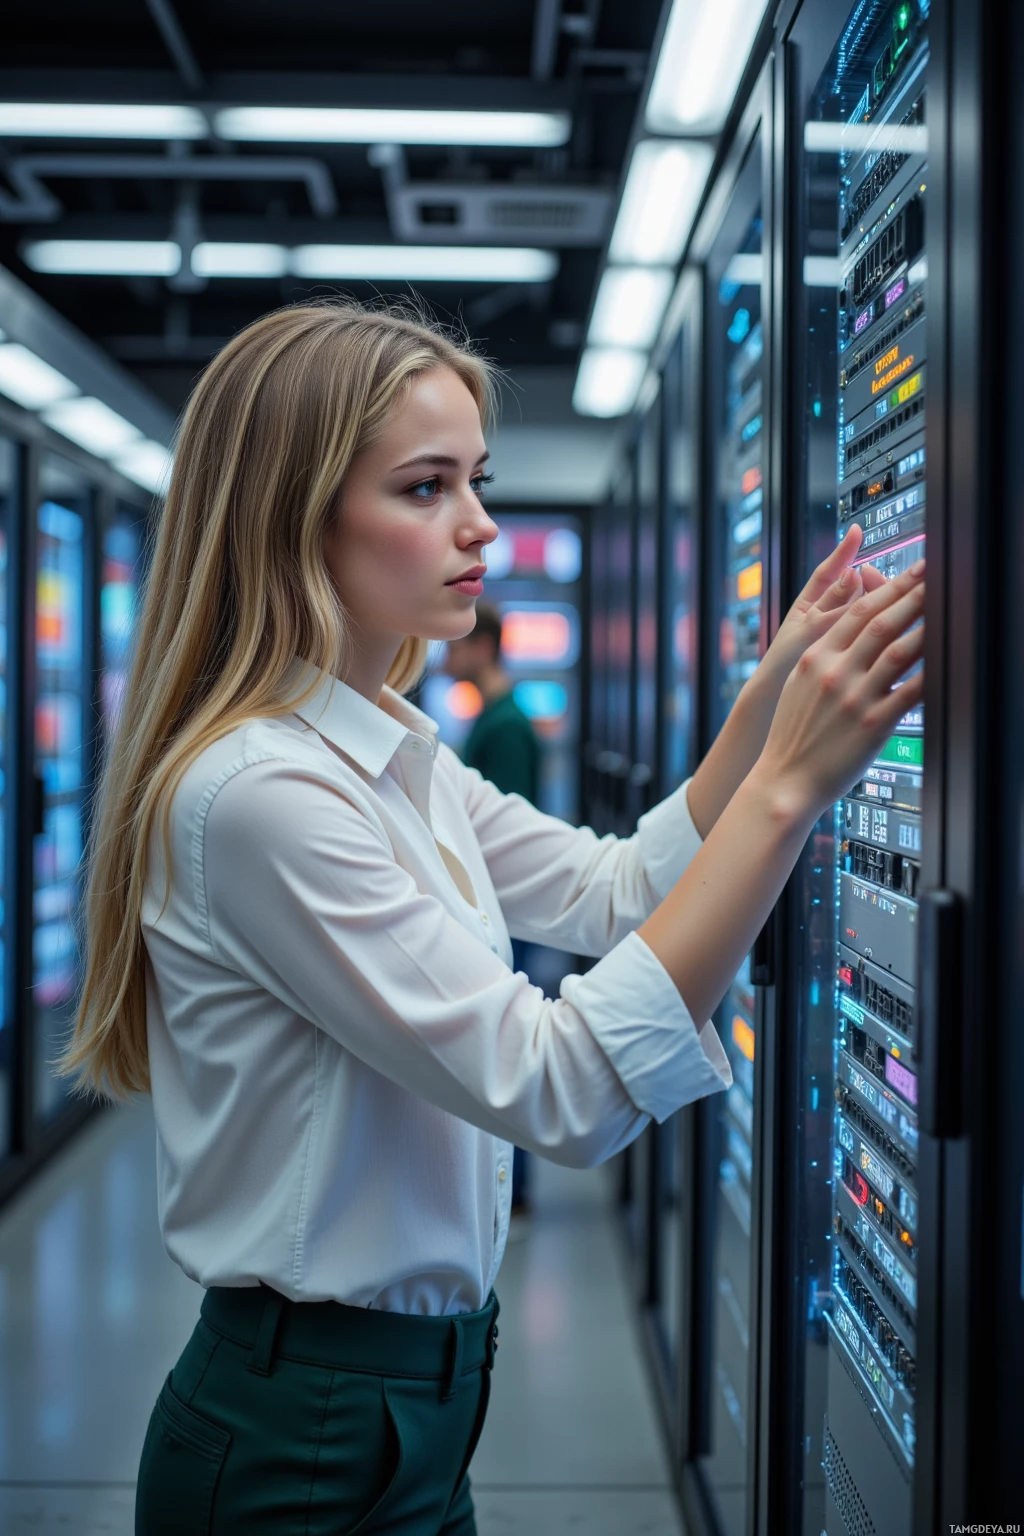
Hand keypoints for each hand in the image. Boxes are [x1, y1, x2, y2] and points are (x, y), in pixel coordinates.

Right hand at [757, 556, 924, 816]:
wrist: (784, 779)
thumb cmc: (794, 733)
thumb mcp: (801, 682)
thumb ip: (825, 650)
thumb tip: (849, 622)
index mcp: (815, 657)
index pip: (857, 611)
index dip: (889, 586)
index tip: (911, 571)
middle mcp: (834, 672)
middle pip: (881, 622)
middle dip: (913, 594)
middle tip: (936, 573)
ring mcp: (854, 698)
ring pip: (899, 651)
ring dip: (927, 624)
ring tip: (947, 605)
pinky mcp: (873, 725)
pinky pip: (910, 692)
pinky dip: (932, 672)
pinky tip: (948, 657)